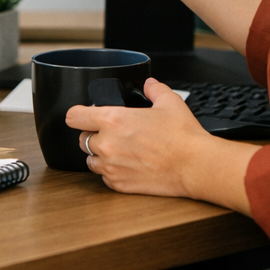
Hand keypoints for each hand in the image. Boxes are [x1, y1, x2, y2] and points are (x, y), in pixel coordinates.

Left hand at [65, 78, 213, 196]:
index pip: (74, 116)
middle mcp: (107, 144)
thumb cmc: (183, 137)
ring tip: (120, 151)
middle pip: (82, 139)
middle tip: (112, 134)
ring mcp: (111, 167)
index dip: (78, 114)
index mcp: (112, 120)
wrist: (195, 166)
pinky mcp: (119, 185)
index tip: (83, 116)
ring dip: (101, 155)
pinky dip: (111, 172)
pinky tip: (127, 165)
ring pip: (91, 159)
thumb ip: (154, 89)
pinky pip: (104, 177)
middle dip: (94, 135)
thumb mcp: (169, 101)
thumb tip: (149, 85)